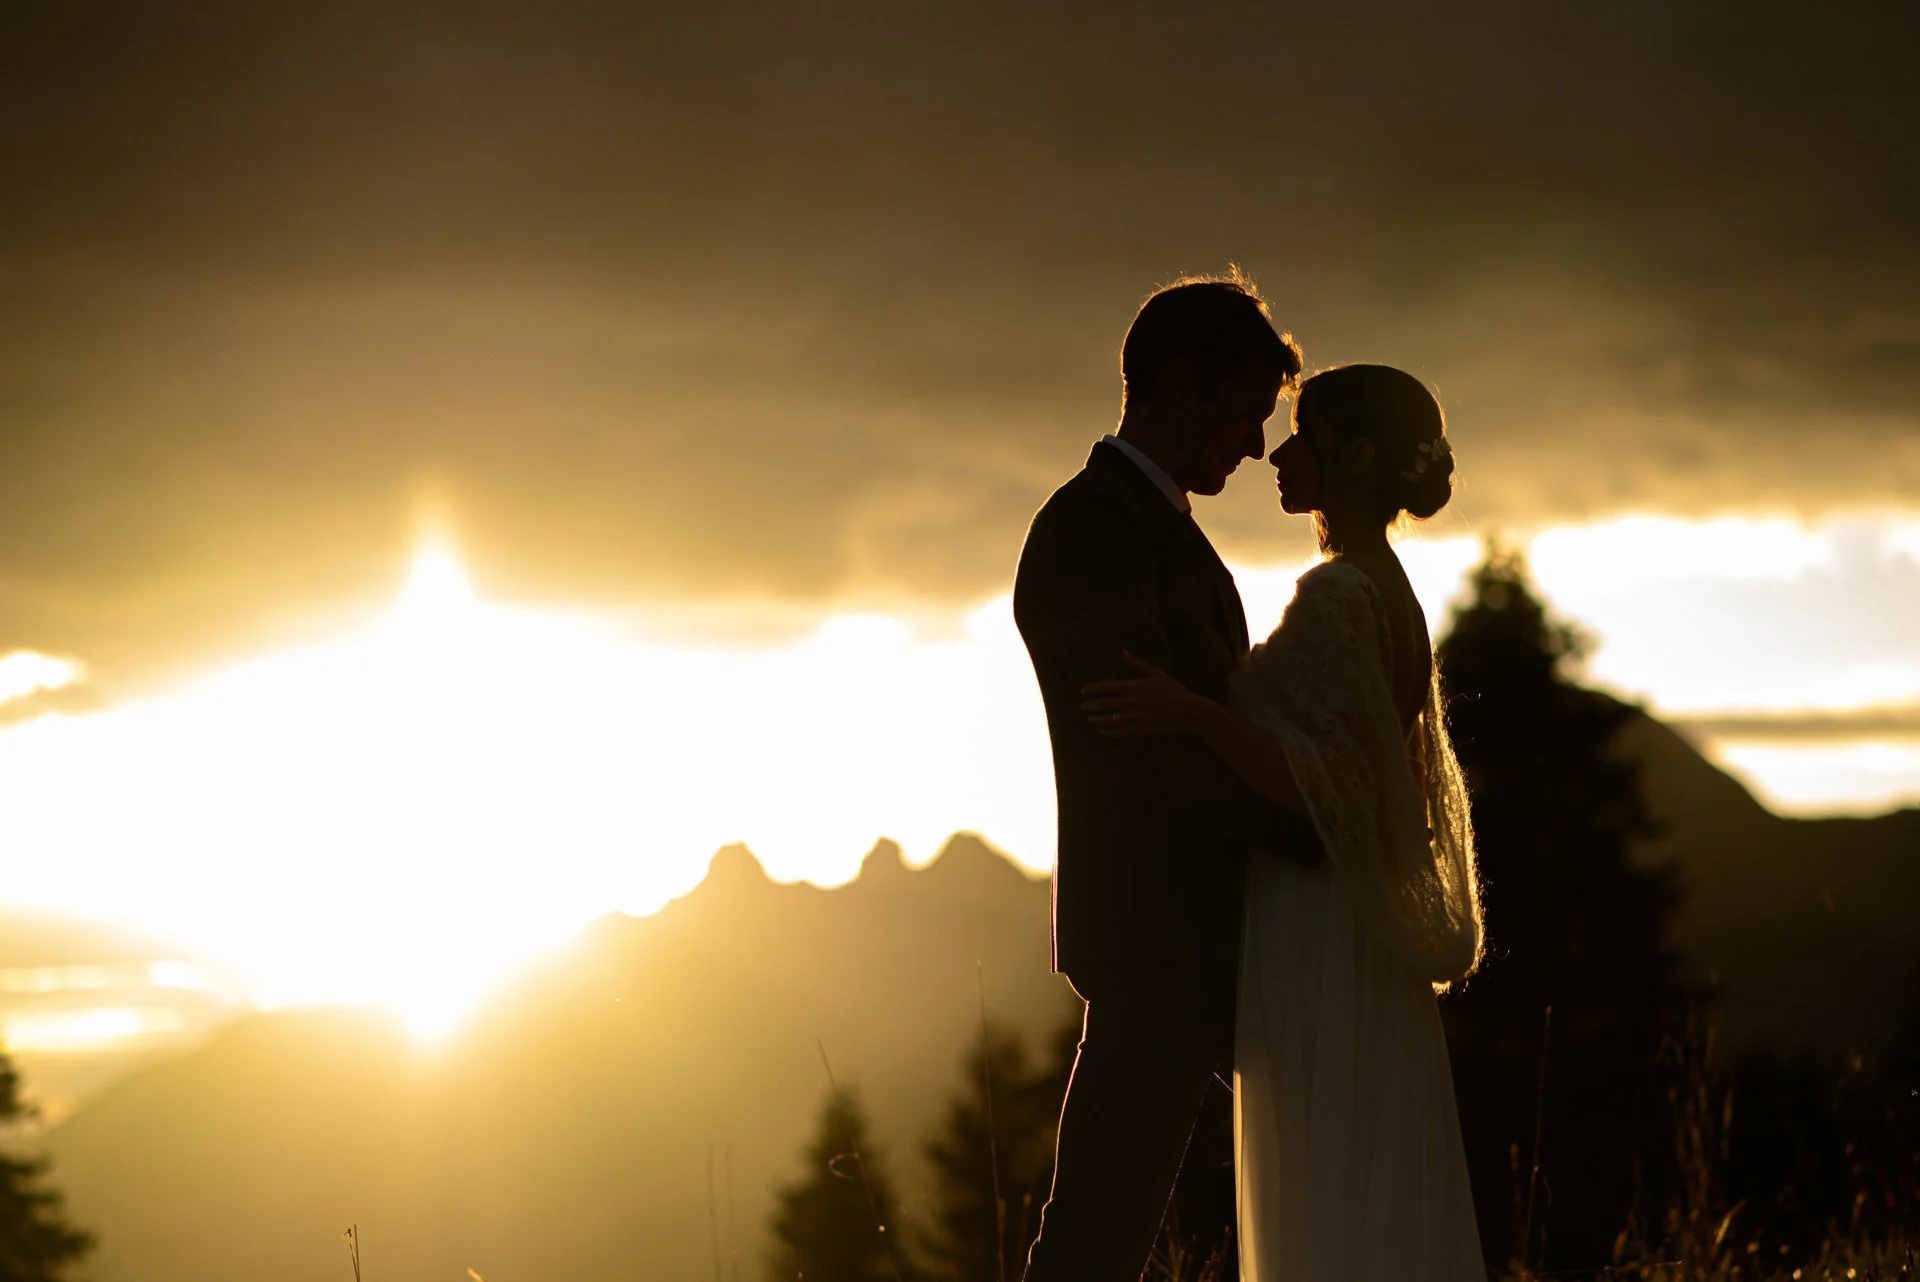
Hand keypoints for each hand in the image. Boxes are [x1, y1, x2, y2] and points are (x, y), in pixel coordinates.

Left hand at [1080, 651, 1206, 737]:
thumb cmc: (1175, 691)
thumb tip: (1124, 652)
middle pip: (1105, 703)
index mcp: (1136, 686)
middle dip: (1091, 705)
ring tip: (1088, 718)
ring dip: (1096, 719)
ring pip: (1110, 719)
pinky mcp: (1141, 730)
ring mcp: (1136, 717)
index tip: (1083, 691)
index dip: (1093, 689)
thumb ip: (1139, 664)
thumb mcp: (1158, 674)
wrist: (1190, 712)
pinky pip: (1120, 732)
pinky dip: (1108, 732)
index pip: (1108, 686)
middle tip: (1081, 707)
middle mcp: (1133, 701)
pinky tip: (1102, 730)